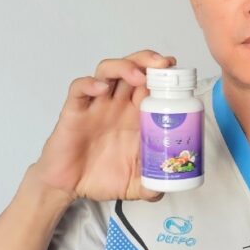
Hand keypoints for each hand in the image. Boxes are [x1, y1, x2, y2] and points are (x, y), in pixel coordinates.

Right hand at [31, 50, 175, 202]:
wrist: (69, 187)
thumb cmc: (101, 177)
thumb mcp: (135, 185)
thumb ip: (153, 186)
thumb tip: (168, 185)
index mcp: (135, 117)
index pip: (152, 86)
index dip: (165, 77)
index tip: (180, 75)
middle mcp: (117, 106)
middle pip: (134, 69)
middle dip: (150, 62)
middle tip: (165, 65)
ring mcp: (96, 106)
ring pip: (109, 71)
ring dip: (125, 66)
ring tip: (138, 75)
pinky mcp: (75, 111)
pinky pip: (79, 89)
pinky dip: (90, 84)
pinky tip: (101, 88)